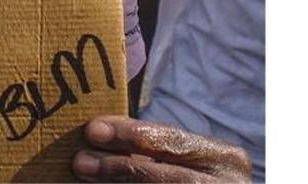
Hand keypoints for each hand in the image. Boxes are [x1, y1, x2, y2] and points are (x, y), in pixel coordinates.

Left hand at [73, 115, 251, 181]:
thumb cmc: (189, 175)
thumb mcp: (182, 157)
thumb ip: (149, 145)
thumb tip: (96, 134)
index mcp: (226, 159)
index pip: (174, 141)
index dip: (131, 135)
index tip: (92, 130)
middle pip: (171, 177)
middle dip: (122, 168)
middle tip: (80, 162)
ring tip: (85, 178)